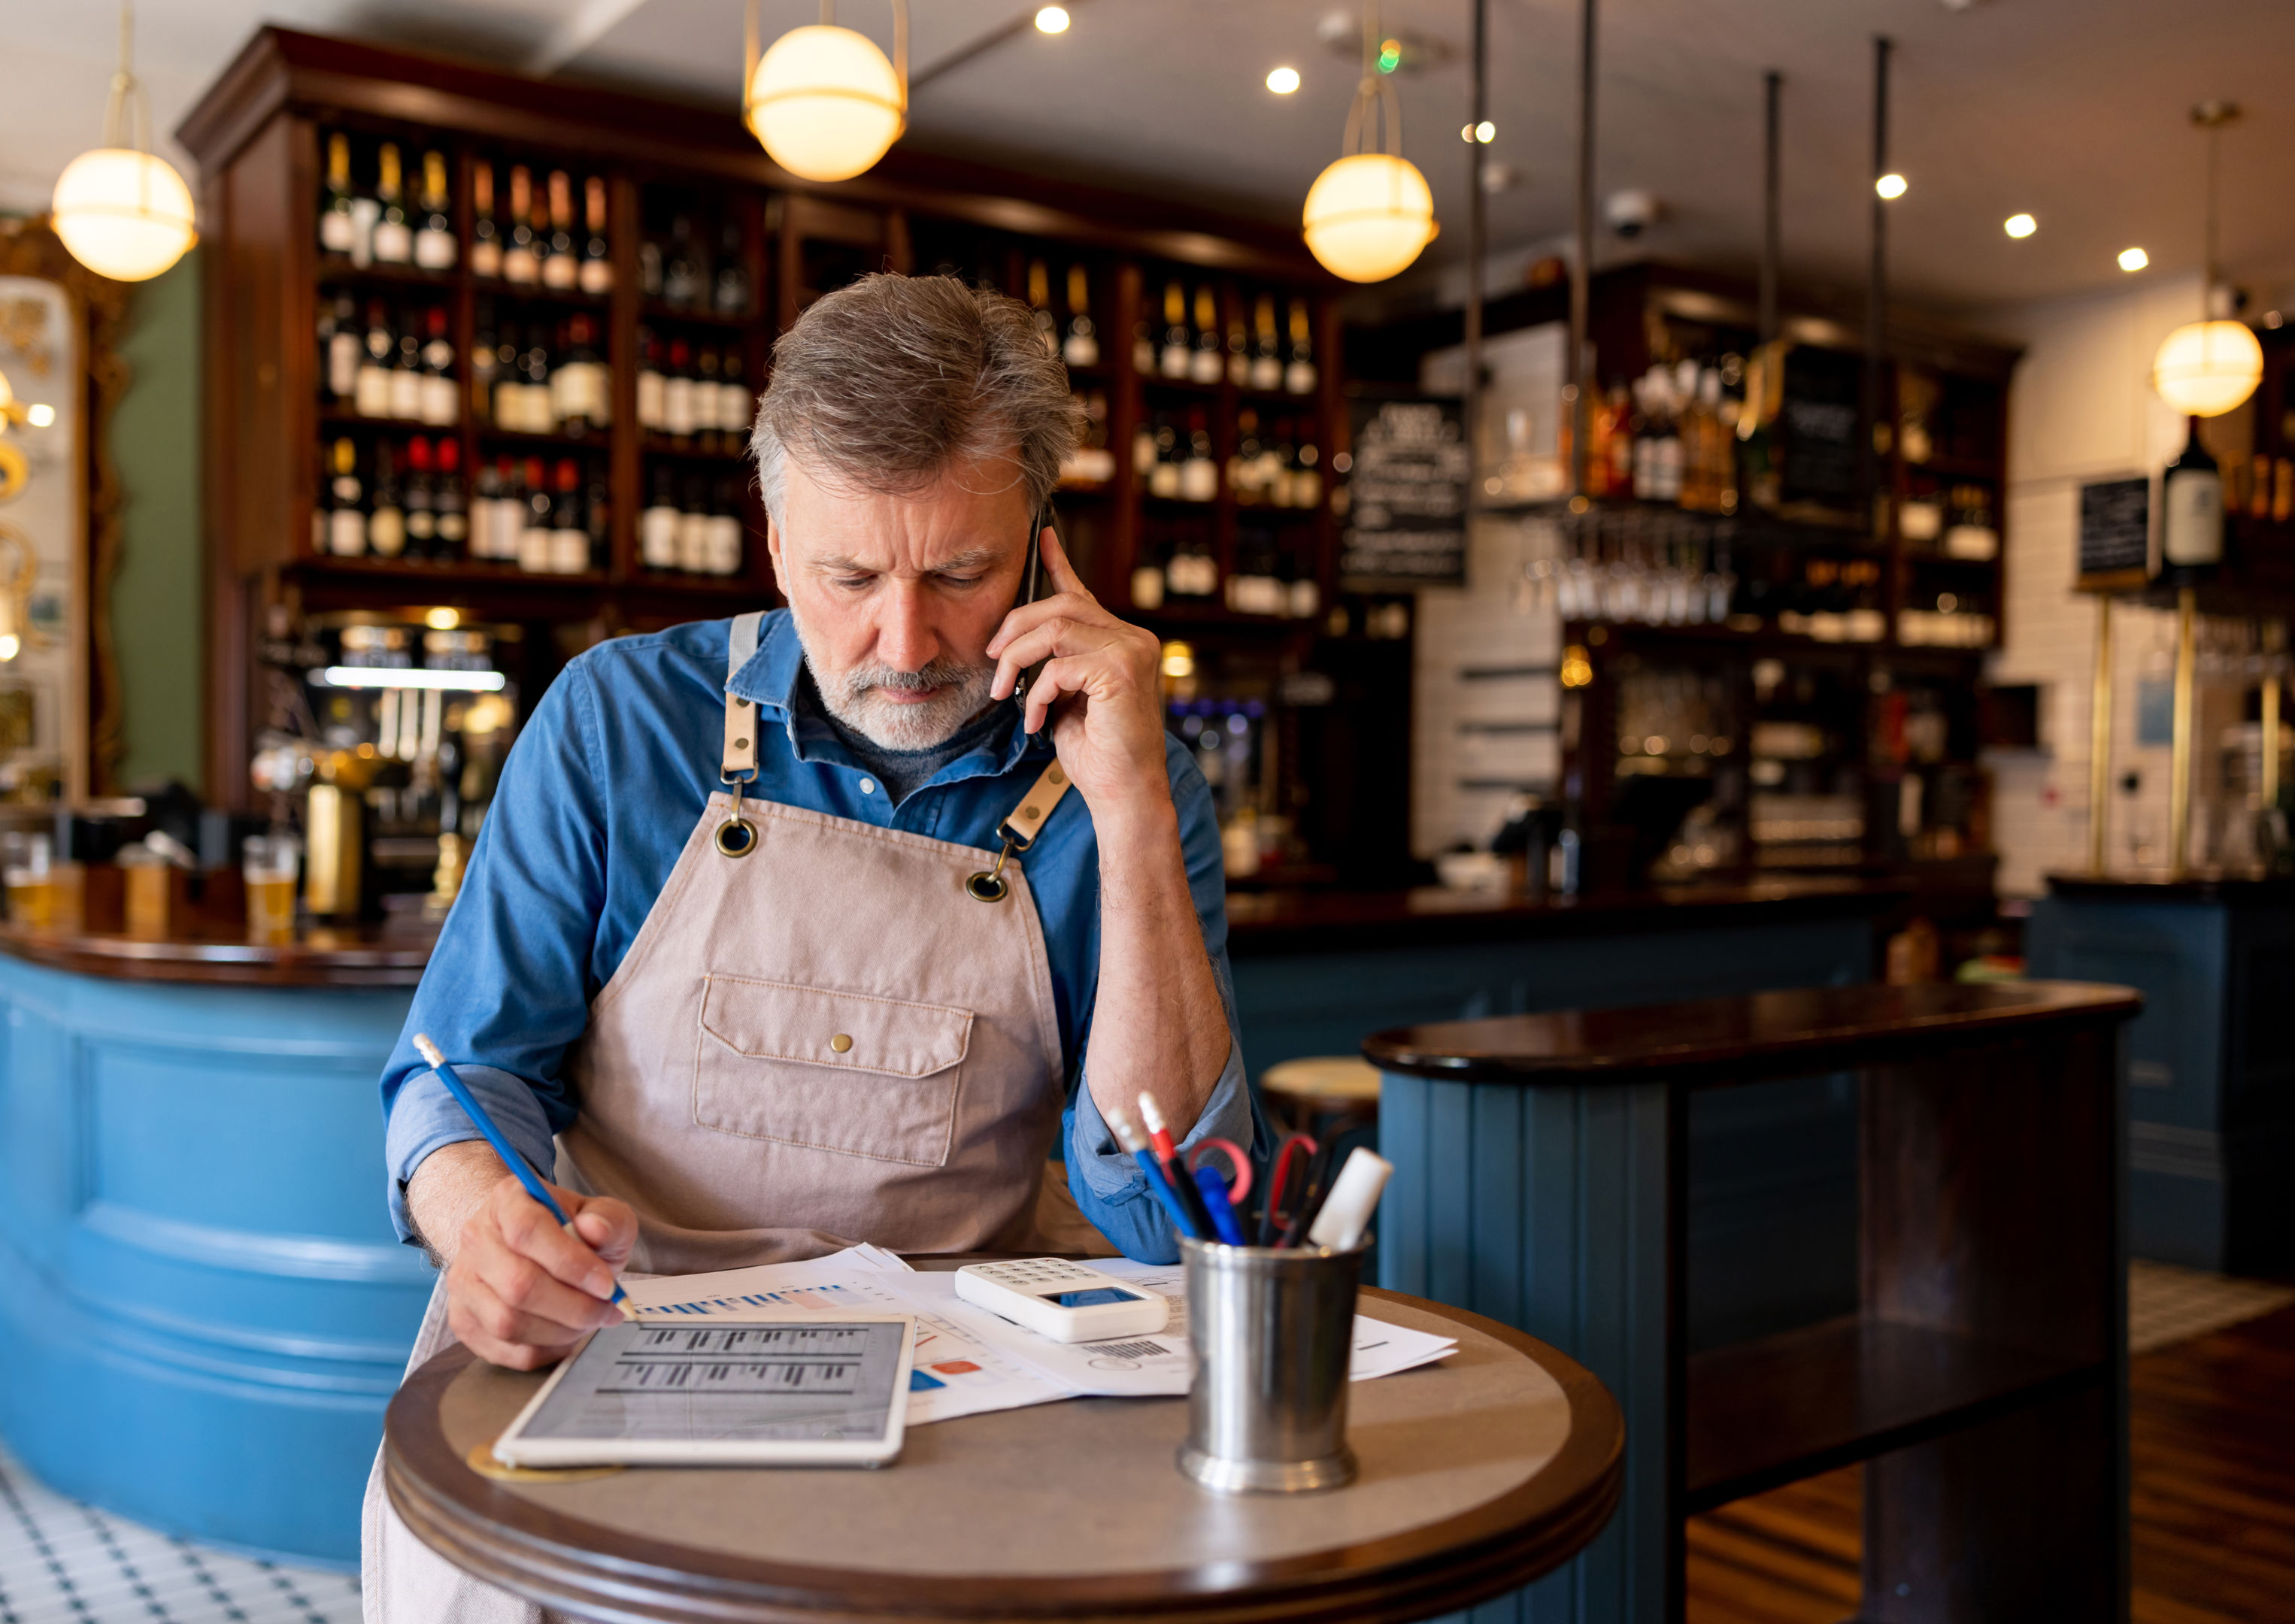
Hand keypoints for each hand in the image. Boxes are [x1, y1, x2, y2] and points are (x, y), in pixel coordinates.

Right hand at [443, 1169, 634, 1370]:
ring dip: (560, 1331)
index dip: (570, 1262)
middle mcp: (475, 1238)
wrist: (535, 1249)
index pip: (527, 1230)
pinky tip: (565, 1333)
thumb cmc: (574, 1233)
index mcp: (508, 1200)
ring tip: (589, 1321)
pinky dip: (544, 1349)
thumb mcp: (603, 1216)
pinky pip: (504, 1350)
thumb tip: (595, 1229)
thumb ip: (608, 1219)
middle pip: (517, 1284)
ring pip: (507, 1322)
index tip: (607, 1284)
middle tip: (608, 1311)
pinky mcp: (463, 1320)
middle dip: (574, 1307)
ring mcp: (462, 1282)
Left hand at [986, 528, 1170, 820]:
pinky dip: (1035, 695)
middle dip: (1014, 627)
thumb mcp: (1064, 698)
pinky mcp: (1122, 672)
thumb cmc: (1096, 752)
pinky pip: (1057, 667)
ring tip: (1004, 690)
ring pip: (1054, 629)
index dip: (1057, 563)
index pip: (1081, 594)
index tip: (1040, 537)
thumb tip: (1015, 642)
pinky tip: (1034, 721)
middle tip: (991, 657)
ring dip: (1016, 659)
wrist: (1123, 793)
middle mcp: (1133, 638)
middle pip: (1060, 605)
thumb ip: (1053, 664)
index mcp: (1121, 641)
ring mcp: (1131, 651)